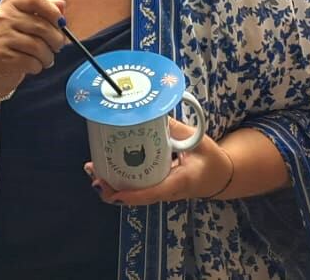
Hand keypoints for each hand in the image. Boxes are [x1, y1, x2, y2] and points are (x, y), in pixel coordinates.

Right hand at [0, 0, 67, 96]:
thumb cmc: (17, 41)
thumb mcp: (30, 22)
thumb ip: (46, 12)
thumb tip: (61, 4)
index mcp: (11, 3)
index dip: (52, 11)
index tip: (61, 23)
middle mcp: (2, 17)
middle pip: (41, 26)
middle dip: (56, 40)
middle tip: (58, 47)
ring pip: (37, 47)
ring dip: (48, 57)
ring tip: (46, 59)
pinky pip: (29, 62)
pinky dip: (37, 67)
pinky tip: (34, 66)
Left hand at [85, 118, 227, 205]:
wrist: (218, 176)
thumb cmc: (210, 160)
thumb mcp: (196, 140)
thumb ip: (176, 128)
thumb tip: (153, 112)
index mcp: (178, 182)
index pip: (153, 193)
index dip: (132, 195)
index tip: (114, 193)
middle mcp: (165, 192)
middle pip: (134, 197)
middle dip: (111, 189)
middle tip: (93, 170)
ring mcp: (159, 191)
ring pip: (131, 194)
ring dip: (110, 185)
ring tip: (91, 167)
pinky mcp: (155, 186)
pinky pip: (134, 187)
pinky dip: (118, 180)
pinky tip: (103, 166)